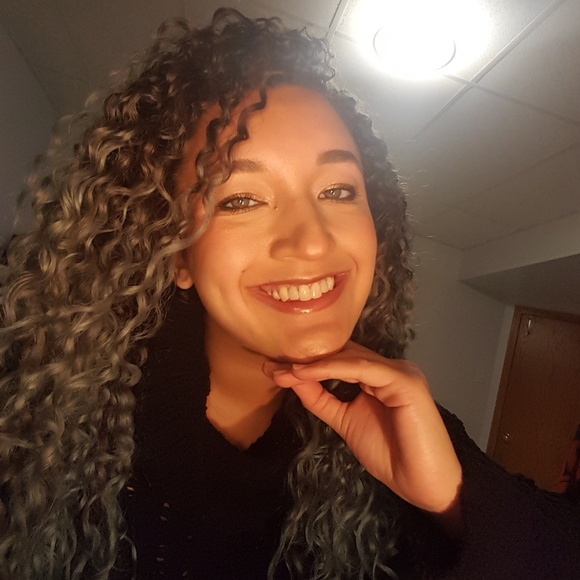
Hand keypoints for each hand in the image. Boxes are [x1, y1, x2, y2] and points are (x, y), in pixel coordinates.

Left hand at [263, 342, 461, 517]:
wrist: (423, 484)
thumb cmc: (390, 455)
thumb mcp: (346, 422)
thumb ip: (323, 400)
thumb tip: (293, 379)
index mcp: (379, 375)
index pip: (340, 360)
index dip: (308, 362)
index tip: (273, 369)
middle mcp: (390, 367)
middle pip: (342, 355)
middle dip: (305, 361)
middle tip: (271, 366)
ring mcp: (399, 371)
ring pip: (350, 358)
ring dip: (313, 364)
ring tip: (284, 371)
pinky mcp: (404, 381)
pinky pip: (362, 369)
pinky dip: (331, 369)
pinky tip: (305, 374)